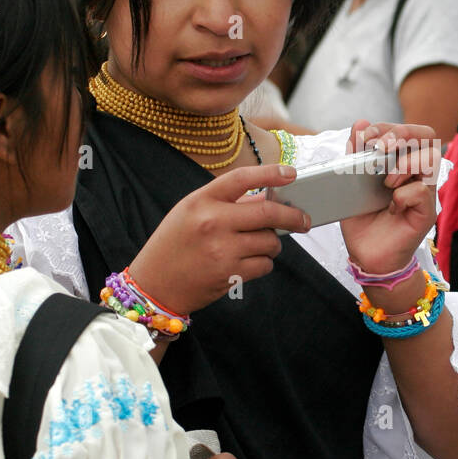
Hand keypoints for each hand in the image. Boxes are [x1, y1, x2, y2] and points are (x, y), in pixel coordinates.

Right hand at [129, 163, 308, 315]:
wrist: (154, 286)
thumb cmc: (173, 245)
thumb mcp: (190, 213)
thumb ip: (226, 203)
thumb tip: (266, 197)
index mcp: (200, 201)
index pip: (241, 178)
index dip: (270, 173)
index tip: (291, 173)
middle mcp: (212, 222)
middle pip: (267, 212)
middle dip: (292, 216)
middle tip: (303, 219)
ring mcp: (222, 250)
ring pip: (270, 242)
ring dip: (273, 244)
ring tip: (260, 245)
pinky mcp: (229, 274)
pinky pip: (264, 265)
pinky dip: (264, 263)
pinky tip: (249, 262)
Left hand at [339, 120, 439, 273]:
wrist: (366, 256)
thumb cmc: (363, 220)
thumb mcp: (351, 183)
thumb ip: (355, 155)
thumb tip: (360, 124)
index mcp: (400, 162)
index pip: (408, 131)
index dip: (389, 127)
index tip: (367, 136)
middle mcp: (416, 174)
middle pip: (426, 136)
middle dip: (402, 134)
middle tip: (381, 148)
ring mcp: (424, 193)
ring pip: (430, 158)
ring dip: (405, 163)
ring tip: (386, 181)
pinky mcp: (426, 213)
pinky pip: (423, 191)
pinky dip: (404, 194)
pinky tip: (392, 205)